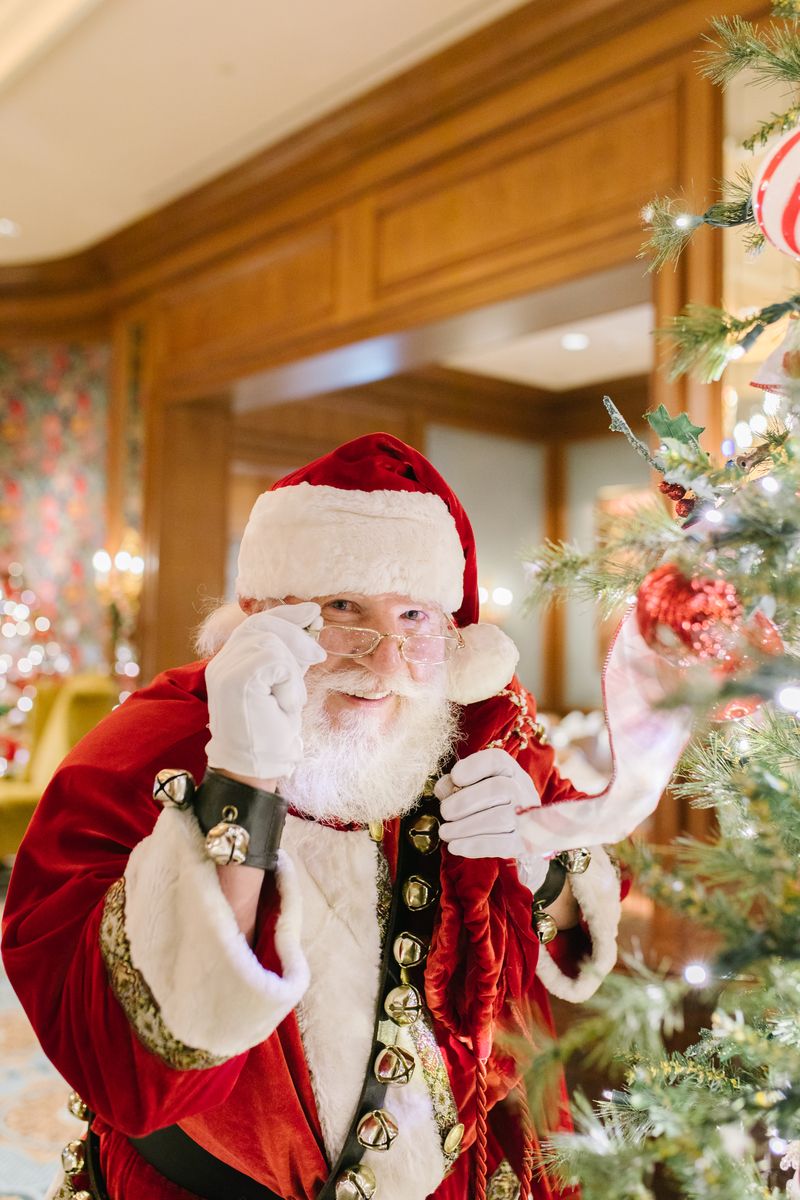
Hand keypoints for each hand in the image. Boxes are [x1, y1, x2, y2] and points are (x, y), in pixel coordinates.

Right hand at [204, 603, 325, 781]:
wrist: (257, 767)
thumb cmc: (271, 732)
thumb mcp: (284, 685)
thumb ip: (289, 656)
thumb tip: (311, 621)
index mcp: (230, 663)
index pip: (255, 623)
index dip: (285, 613)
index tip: (311, 612)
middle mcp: (222, 663)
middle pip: (262, 624)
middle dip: (296, 634)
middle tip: (318, 654)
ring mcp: (225, 671)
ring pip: (271, 641)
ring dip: (293, 670)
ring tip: (290, 699)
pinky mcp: (235, 680)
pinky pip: (274, 661)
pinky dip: (289, 682)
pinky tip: (284, 704)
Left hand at [434, 748, 547, 890]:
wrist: (522, 835)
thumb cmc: (491, 805)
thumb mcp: (475, 788)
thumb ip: (455, 785)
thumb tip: (443, 789)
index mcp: (511, 771)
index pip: (497, 760)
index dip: (473, 766)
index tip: (455, 778)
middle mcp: (523, 791)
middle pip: (499, 788)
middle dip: (464, 801)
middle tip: (445, 812)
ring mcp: (527, 818)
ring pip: (499, 818)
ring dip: (464, 827)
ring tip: (445, 832)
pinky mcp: (524, 844)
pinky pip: (501, 845)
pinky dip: (474, 846)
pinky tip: (455, 846)